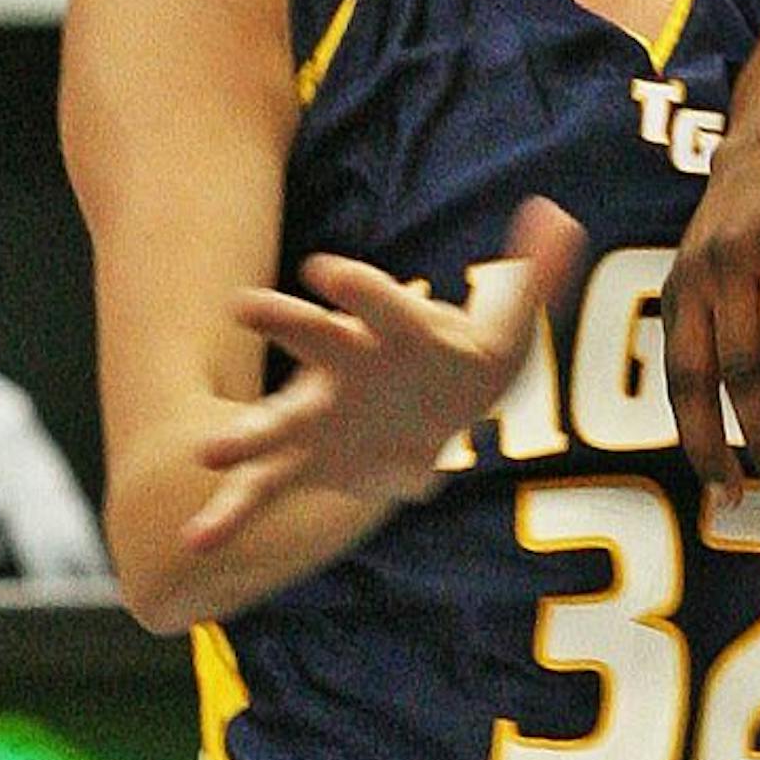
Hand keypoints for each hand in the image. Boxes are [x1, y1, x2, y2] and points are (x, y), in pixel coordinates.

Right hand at [185, 197, 585, 550]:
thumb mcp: (504, 326)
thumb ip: (534, 274)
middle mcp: (344, 363)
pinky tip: (196, 543)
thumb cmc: (459, 362)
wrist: (424, 415)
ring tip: (209, 456)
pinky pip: (264, 488)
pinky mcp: (305, 463)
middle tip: (244, 305)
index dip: (359, 286)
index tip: (325, 269)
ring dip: (245, 435)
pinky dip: (229, 515)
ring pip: (276, 420)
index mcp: (392, 328)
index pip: (378, 300)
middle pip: (313, 336)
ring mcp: (318, 414)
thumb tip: (562, 216)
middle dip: (284, 320)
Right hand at [661, 125, 759, 504]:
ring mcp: (692, 274)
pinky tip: (710, 465)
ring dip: (708, 440)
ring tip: (734, 496)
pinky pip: (672, 366)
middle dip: (758, 431)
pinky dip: (686, 420)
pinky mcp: (673, 291)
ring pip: (689, 372)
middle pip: (737, 360)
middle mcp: (728, 258)